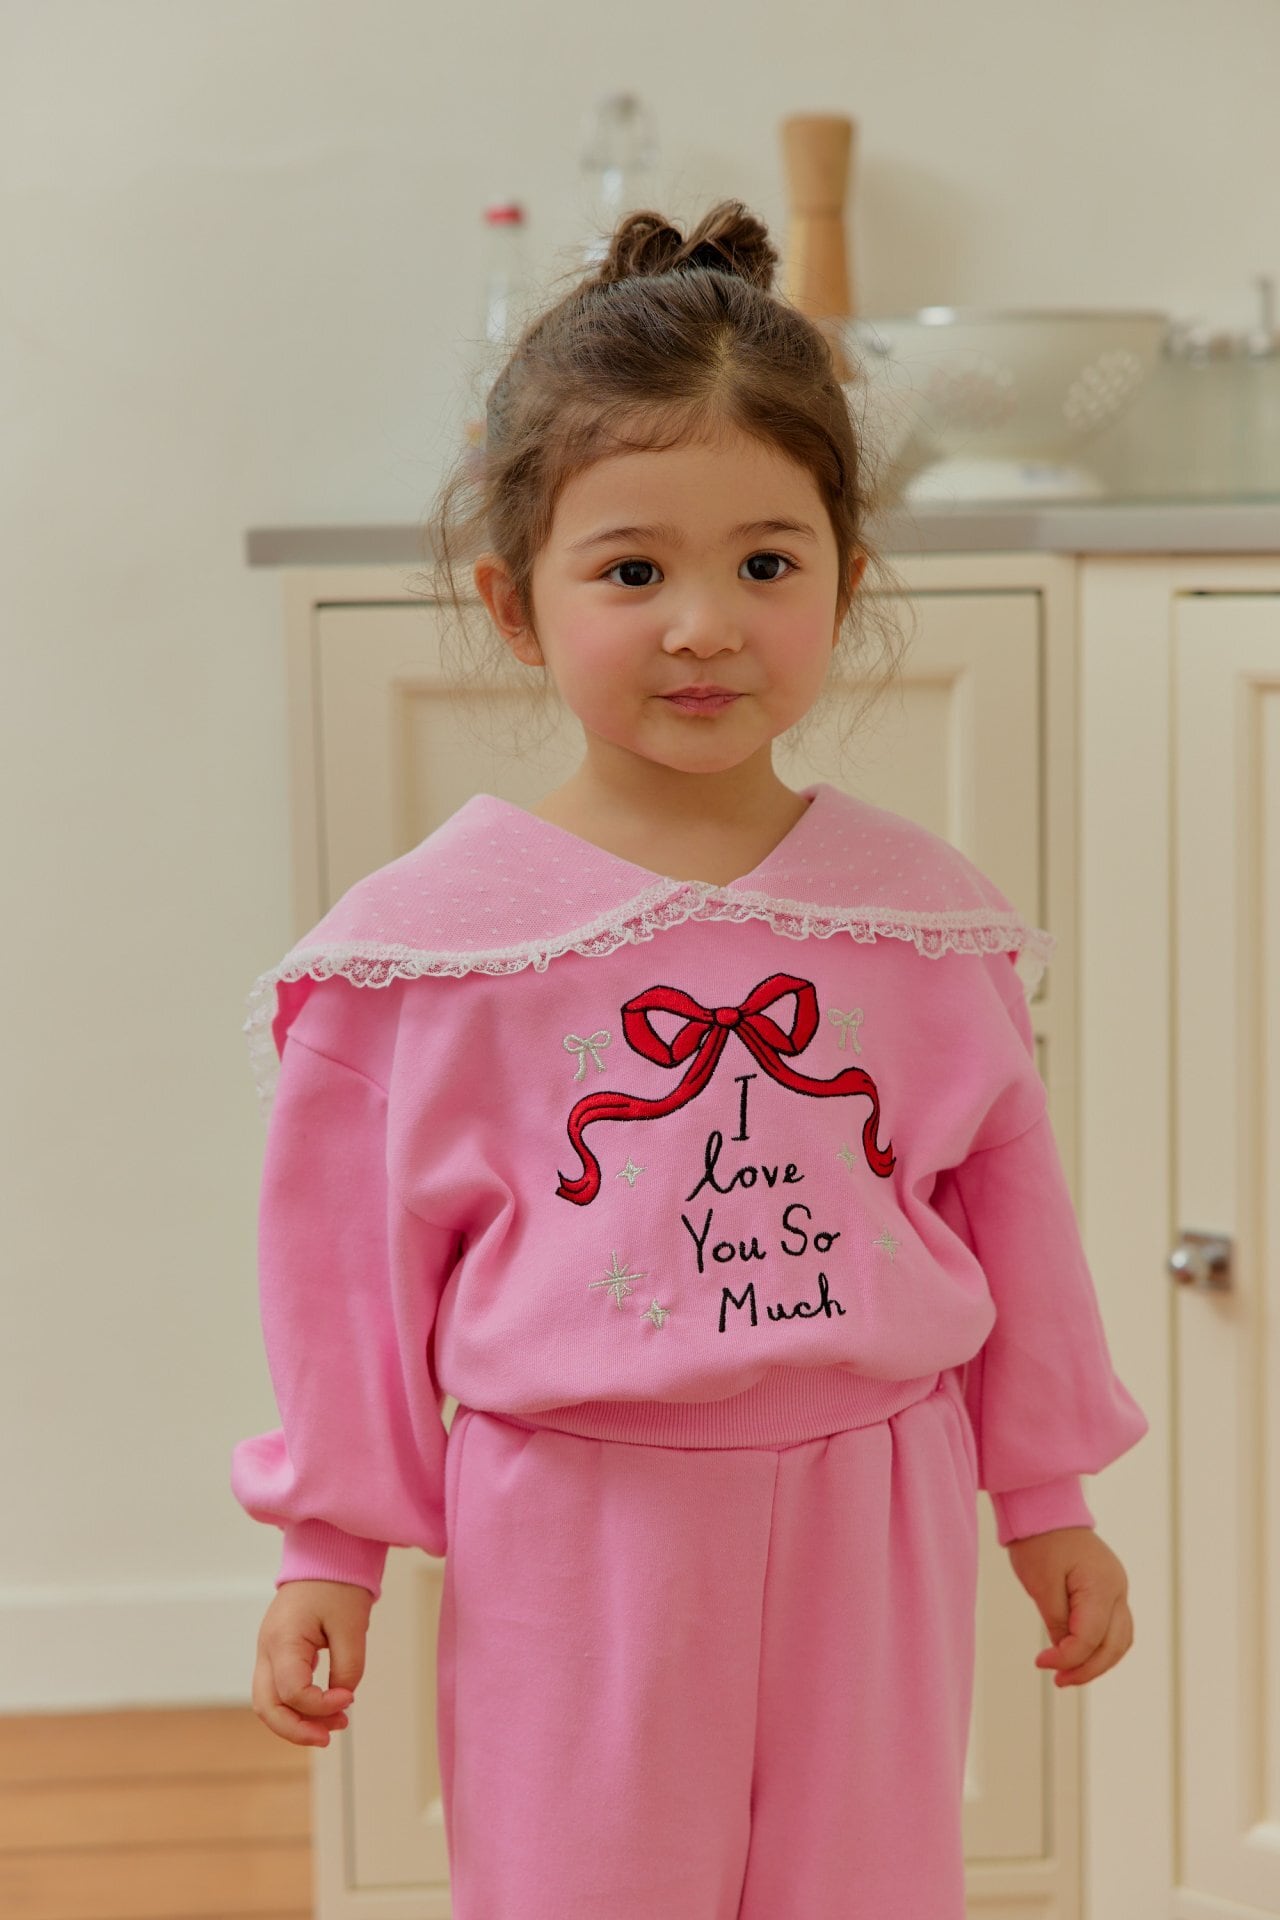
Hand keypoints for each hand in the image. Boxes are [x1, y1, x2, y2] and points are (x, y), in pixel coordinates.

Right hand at [252, 1578, 372, 1745]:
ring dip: (297, 1721)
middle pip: (267, 1707)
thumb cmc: (338, 1586)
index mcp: (282, 1639)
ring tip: (334, 1726)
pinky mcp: (276, 1654)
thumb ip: (348, 1668)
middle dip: (297, 1730)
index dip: (320, 1705)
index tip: (349, 1698)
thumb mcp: (351, 1626)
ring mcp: (267, 1652)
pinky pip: (278, 1691)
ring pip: (268, 1703)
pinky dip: (297, 1706)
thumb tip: (342, 1700)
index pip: (291, 1692)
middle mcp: (266, 1649)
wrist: (325, 1557)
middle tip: (330, 1736)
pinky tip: (324, 1710)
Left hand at [1005, 1525, 1133, 1687]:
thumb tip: (1067, 1654)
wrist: (1044, 1506)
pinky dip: (1100, 1646)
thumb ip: (1057, 1621)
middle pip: (1114, 1645)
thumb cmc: (1039, 1540)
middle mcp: (1118, 1588)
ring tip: (1069, 1674)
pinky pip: (1114, 1626)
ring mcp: (1118, 1588)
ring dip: (1098, 1662)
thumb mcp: (1041, 1584)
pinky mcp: (1109, 1589)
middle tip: (1059, 1680)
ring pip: (1120, 1639)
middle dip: (1088, 1669)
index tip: (1041, 1663)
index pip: (1091, 1638)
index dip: (1067, 1657)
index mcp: (1102, 1585)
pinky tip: (1078, 1655)